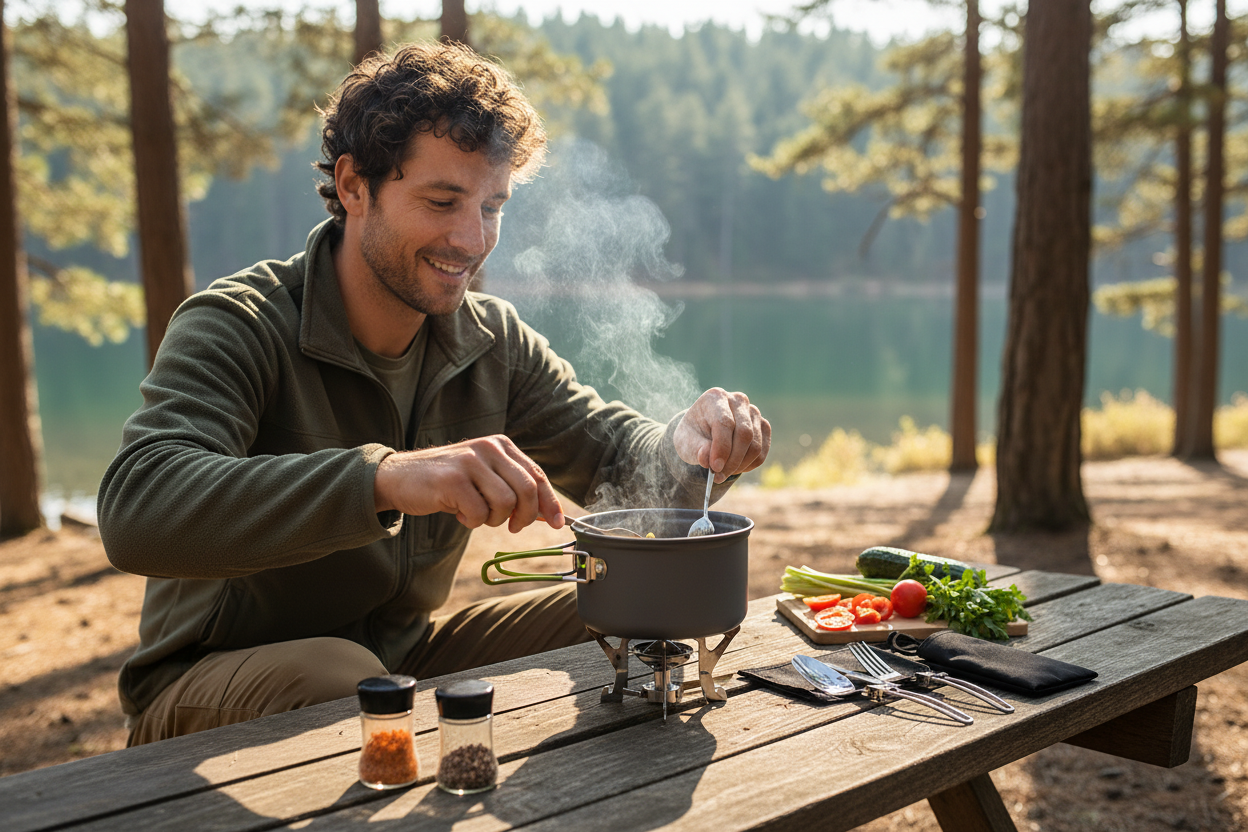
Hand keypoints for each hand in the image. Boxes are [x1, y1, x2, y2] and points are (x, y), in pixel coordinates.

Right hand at [373, 436, 563, 532]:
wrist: (398, 477)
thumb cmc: (447, 482)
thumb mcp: (484, 477)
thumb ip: (514, 489)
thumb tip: (549, 515)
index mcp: (500, 445)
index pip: (537, 474)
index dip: (550, 502)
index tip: (559, 523)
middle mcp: (488, 448)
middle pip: (527, 490)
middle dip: (525, 516)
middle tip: (512, 526)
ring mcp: (470, 462)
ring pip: (505, 503)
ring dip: (493, 519)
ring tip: (475, 513)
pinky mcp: (452, 479)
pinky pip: (478, 513)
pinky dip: (471, 521)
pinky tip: (457, 512)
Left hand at [672, 388, 770, 481]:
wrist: (703, 432)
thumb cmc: (693, 435)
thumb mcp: (685, 442)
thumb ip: (696, 449)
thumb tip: (707, 459)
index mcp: (716, 397)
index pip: (725, 423)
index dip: (721, 447)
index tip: (714, 468)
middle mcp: (738, 400)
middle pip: (744, 434)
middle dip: (732, 460)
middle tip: (718, 476)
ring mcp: (754, 413)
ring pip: (755, 446)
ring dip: (739, 465)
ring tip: (723, 473)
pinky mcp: (763, 426)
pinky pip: (762, 452)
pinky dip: (749, 465)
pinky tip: (734, 468)